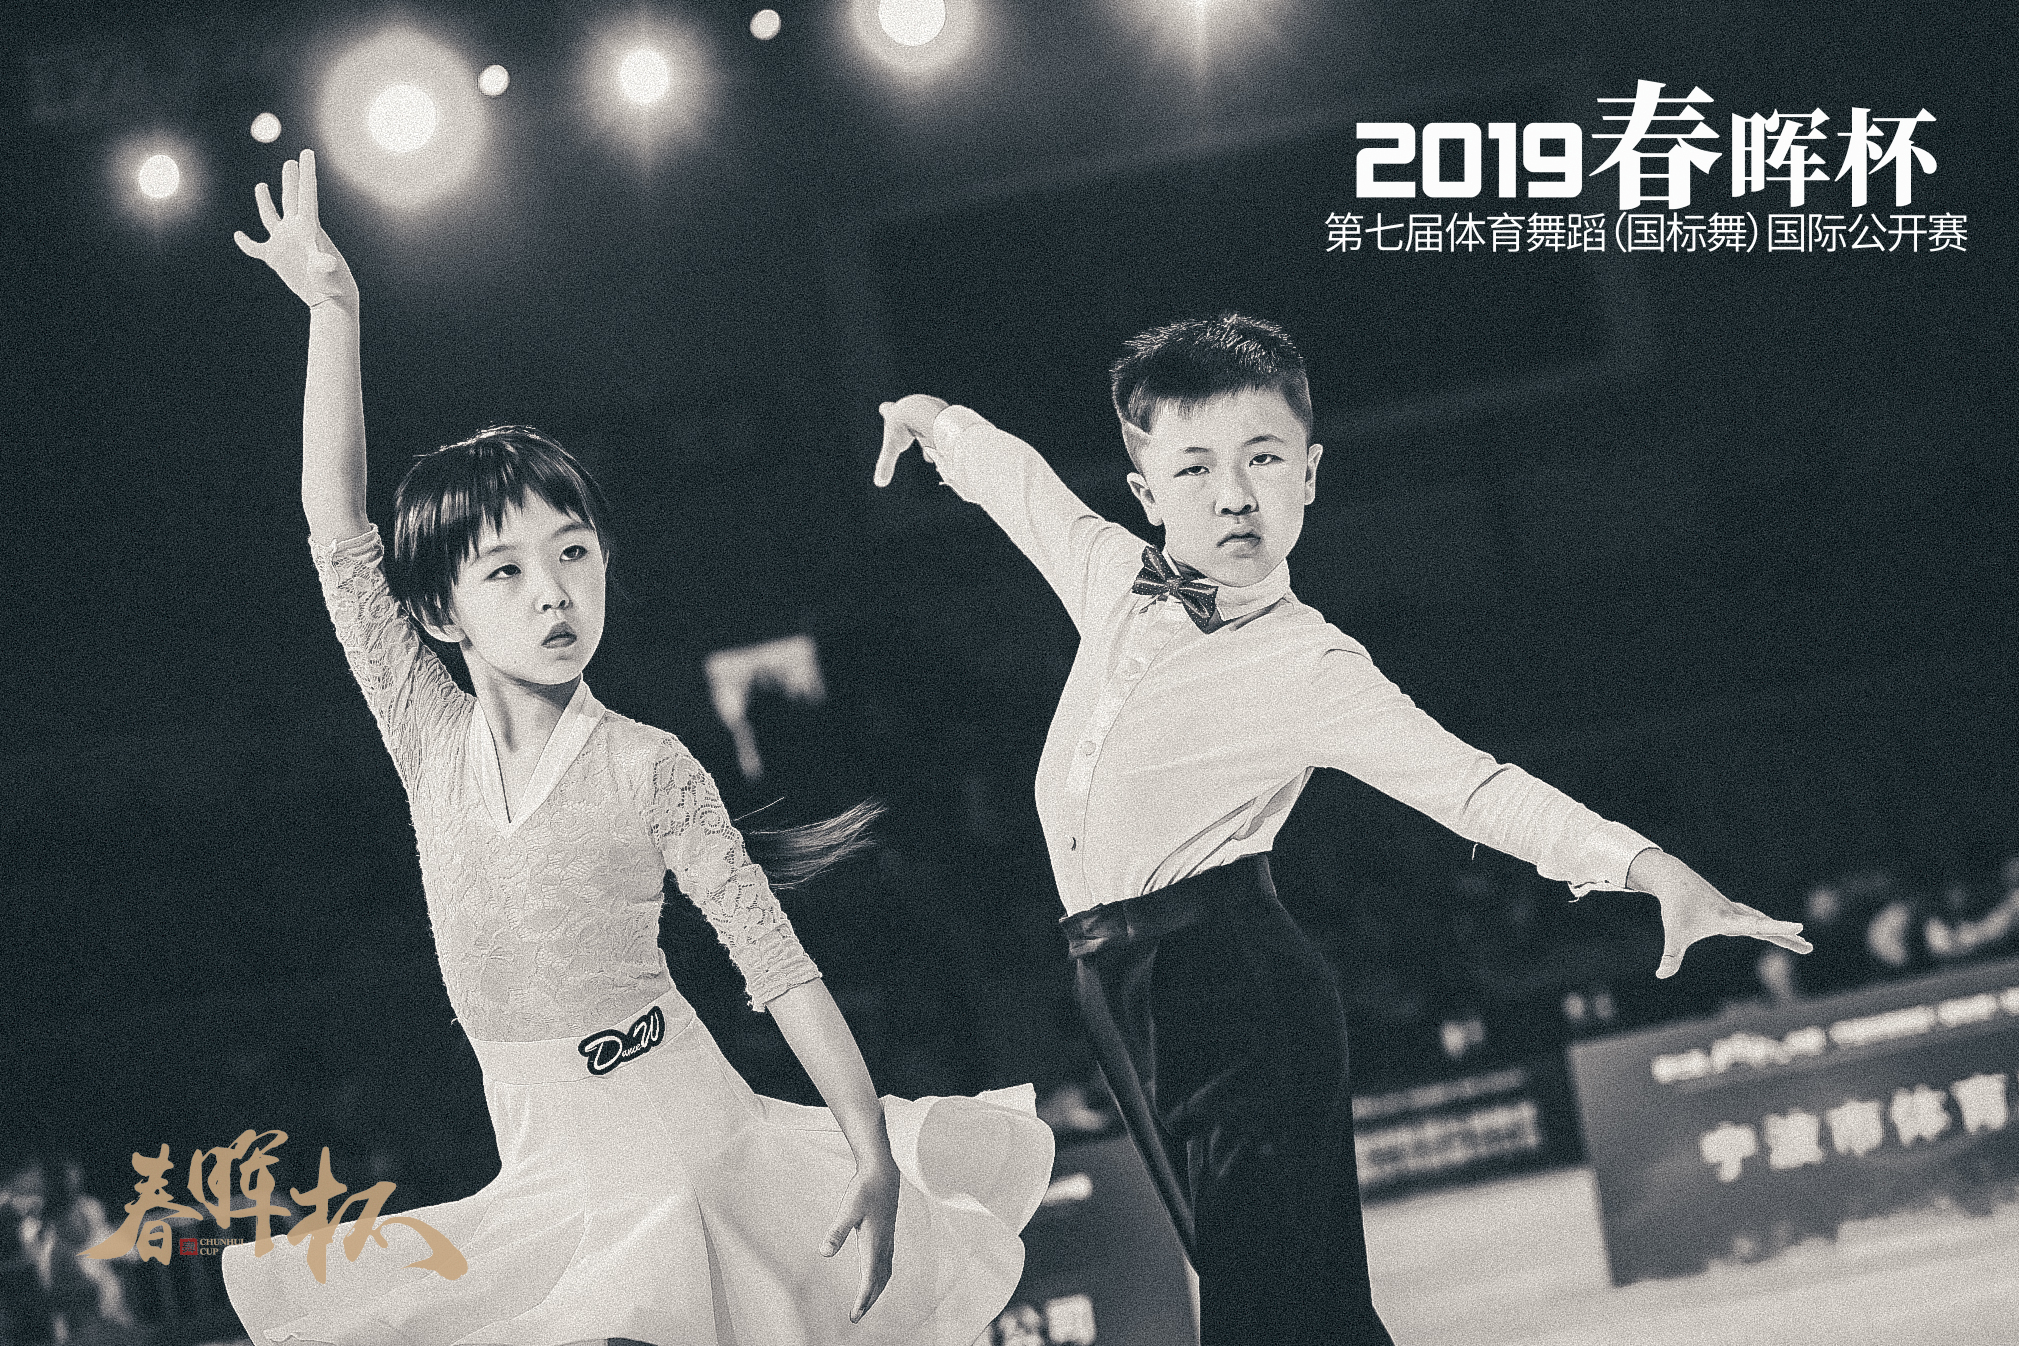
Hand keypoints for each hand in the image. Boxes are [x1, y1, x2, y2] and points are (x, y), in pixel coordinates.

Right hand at [233, 150, 357, 311]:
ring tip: (262, 185)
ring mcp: (284, 242)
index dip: (307, 172)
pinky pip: (255, 247)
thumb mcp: (327, 273)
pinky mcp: (275, 257)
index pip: (307, 193)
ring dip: (266, 201)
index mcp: (310, 226)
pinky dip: (245, 243)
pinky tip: (238, 235)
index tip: (307, 152)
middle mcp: (296, 229)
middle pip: (292, 198)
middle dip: (291, 179)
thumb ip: (324, 265)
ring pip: (272, 215)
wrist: (328, 300)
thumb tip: (327, 263)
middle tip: (292, 161)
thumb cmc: (332, 285)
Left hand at [820, 1158, 897, 1322]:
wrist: (884, 1171)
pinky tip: (875, 1273)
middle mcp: (884, 1245)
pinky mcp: (888, 1233)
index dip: (862, 1299)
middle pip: (879, 1281)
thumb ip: (836, 1231)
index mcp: (874, 1244)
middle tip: (857, 1315)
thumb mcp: (847, 1209)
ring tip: (867, 1301)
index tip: (854, 1316)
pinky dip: (881, 1276)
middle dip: (869, 1300)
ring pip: (885, 1272)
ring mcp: (888, 1239)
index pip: (869, 1279)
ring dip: (876, 1289)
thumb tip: (824, 1252)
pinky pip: (887, 1262)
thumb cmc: (865, 1189)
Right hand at [873, 394, 951, 486]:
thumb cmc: (905, 428)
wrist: (925, 412)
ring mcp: (926, 405)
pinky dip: (939, 434)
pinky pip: (939, 422)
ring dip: (927, 437)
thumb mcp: (893, 448)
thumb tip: (879, 483)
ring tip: (931, 454)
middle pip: (908, 419)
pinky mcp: (940, 408)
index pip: (886, 409)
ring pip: (925, 423)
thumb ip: (886, 465)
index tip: (884, 409)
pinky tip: (942, 445)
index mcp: (895, 412)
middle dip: (911, 433)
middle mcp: (910, 405)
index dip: (886, 411)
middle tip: (912, 447)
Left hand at [1631, 849, 1812, 979]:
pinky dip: (1766, 925)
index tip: (1800, 927)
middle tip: (1810, 947)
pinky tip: (1767, 931)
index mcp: (1727, 919)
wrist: (1673, 878)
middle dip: (1788, 937)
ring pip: (1762, 921)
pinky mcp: (1730, 909)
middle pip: (1767, 926)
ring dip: (1780, 932)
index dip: (1778, 927)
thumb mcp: (1673, 935)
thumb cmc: (1675, 907)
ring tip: (1800, 942)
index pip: (1758, 925)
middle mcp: (1735, 914)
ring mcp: (1734, 910)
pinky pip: (1754, 919)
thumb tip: (1660, 975)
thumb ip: (1671, 956)